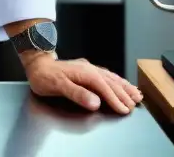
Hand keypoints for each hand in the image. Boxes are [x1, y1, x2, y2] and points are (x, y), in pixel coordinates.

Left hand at [23, 54, 141, 114]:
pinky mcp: (86, 69)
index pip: (104, 88)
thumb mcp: (58, 86)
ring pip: (111, 77)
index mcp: (84, 73)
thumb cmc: (45, 76)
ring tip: (136, 93)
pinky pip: (106, 74)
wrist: (36, 64)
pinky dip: (116, 80)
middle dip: (124, 93)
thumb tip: (95, 102)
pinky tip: (120, 82)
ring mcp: (88, 68)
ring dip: (124, 86)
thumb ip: (77, 94)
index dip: (115, 99)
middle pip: (111, 82)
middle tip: (135, 104)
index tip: (125, 109)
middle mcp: (89, 69)